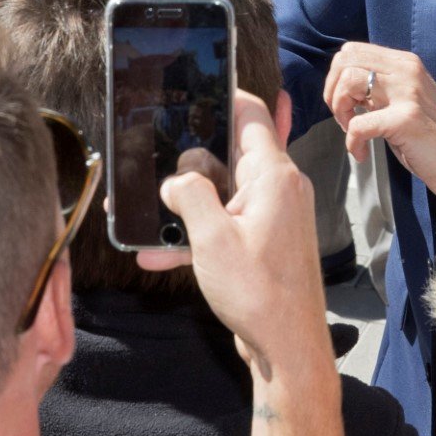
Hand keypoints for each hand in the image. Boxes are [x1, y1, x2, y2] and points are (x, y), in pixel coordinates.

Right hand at [138, 91, 331, 384]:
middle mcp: (279, 188)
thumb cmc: (259, 293)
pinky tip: (155, 252)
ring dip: (187, 202)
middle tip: (154, 160)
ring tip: (146, 210)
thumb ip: (190, 194)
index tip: (195, 86)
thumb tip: (177, 179)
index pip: (252, 114)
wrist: (288, 349)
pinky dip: (198, 233)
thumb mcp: (211, 239)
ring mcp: (275, 215)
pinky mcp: (266, 242)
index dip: (224, 95)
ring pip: (223, 192)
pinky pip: (227, 224)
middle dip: (191, 159)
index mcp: (274, 175)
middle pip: (231, 153)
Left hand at [325, 43, 435, 203]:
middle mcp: (407, 71)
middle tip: (344, 118)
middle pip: (345, 61)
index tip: (347, 105)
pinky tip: (361, 153)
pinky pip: (358, 125)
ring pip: (348, 82)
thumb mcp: (405, 101)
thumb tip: (344, 86)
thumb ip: (380, 88)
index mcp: (405, 64)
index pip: (352, 51)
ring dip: (340, 112)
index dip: (337, 78)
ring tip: (351, 132)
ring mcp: (408, 93)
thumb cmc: (433, 139)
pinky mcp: (406, 119)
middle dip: (333, 92)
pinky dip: (352, 143)